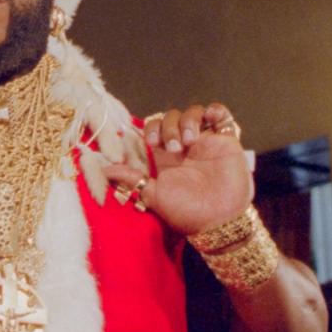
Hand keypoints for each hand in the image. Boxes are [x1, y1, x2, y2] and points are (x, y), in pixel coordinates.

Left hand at [104, 102, 251, 235]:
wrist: (217, 221)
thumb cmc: (186, 212)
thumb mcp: (153, 195)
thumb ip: (131, 179)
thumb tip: (105, 170)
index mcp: (166, 157)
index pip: (155, 128)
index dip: (151, 129)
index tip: (151, 143)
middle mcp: (185, 147)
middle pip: (172, 117)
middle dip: (169, 127)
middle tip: (174, 148)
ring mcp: (206, 142)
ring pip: (194, 112)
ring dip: (188, 121)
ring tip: (189, 141)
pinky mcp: (226, 140)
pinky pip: (221, 115)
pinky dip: (215, 110)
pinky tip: (209, 120)